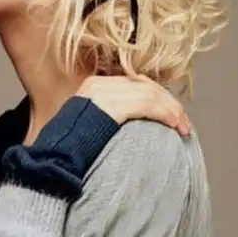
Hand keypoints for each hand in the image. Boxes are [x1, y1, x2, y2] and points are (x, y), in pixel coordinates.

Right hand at [76, 75, 190, 134]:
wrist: (54, 153)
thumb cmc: (70, 145)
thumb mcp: (88, 123)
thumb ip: (106, 116)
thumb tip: (128, 122)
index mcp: (94, 85)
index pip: (134, 83)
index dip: (156, 96)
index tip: (170, 113)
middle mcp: (100, 84)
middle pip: (145, 85)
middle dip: (168, 102)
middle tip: (183, 122)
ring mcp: (105, 93)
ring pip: (150, 94)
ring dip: (172, 110)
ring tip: (183, 127)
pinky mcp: (112, 106)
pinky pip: (147, 105)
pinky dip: (166, 114)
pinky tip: (175, 125)